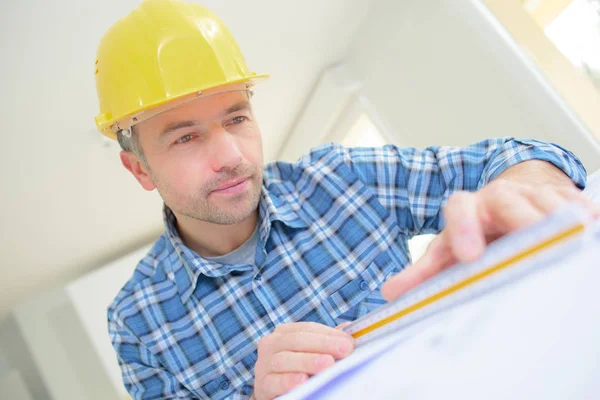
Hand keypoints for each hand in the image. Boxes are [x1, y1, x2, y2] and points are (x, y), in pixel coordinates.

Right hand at [253, 322, 354, 399]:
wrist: (276, 393)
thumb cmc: (296, 370)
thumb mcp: (311, 354)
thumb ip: (327, 343)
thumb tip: (349, 333)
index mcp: (283, 333)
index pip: (308, 329)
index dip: (329, 334)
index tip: (348, 342)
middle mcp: (270, 344)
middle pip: (296, 341)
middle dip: (322, 345)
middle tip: (344, 350)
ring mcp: (263, 365)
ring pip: (284, 359)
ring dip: (307, 361)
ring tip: (327, 364)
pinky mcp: (261, 386)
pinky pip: (273, 382)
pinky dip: (288, 380)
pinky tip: (302, 380)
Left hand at [381, 180, 599, 301]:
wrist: (503, 206)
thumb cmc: (473, 235)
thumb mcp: (446, 251)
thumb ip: (422, 271)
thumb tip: (390, 292)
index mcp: (465, 209)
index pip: (458, 207)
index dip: (462, 228)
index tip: (469, 256)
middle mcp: (496, 196)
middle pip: (507, 199)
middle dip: (519, 217)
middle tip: (535, 238)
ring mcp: (529, 193)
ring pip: (545, 198)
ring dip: (557, 218)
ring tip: (571, 238)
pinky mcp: (559, 197)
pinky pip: (574, 202)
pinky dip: (584, 216)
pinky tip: (591, 231)